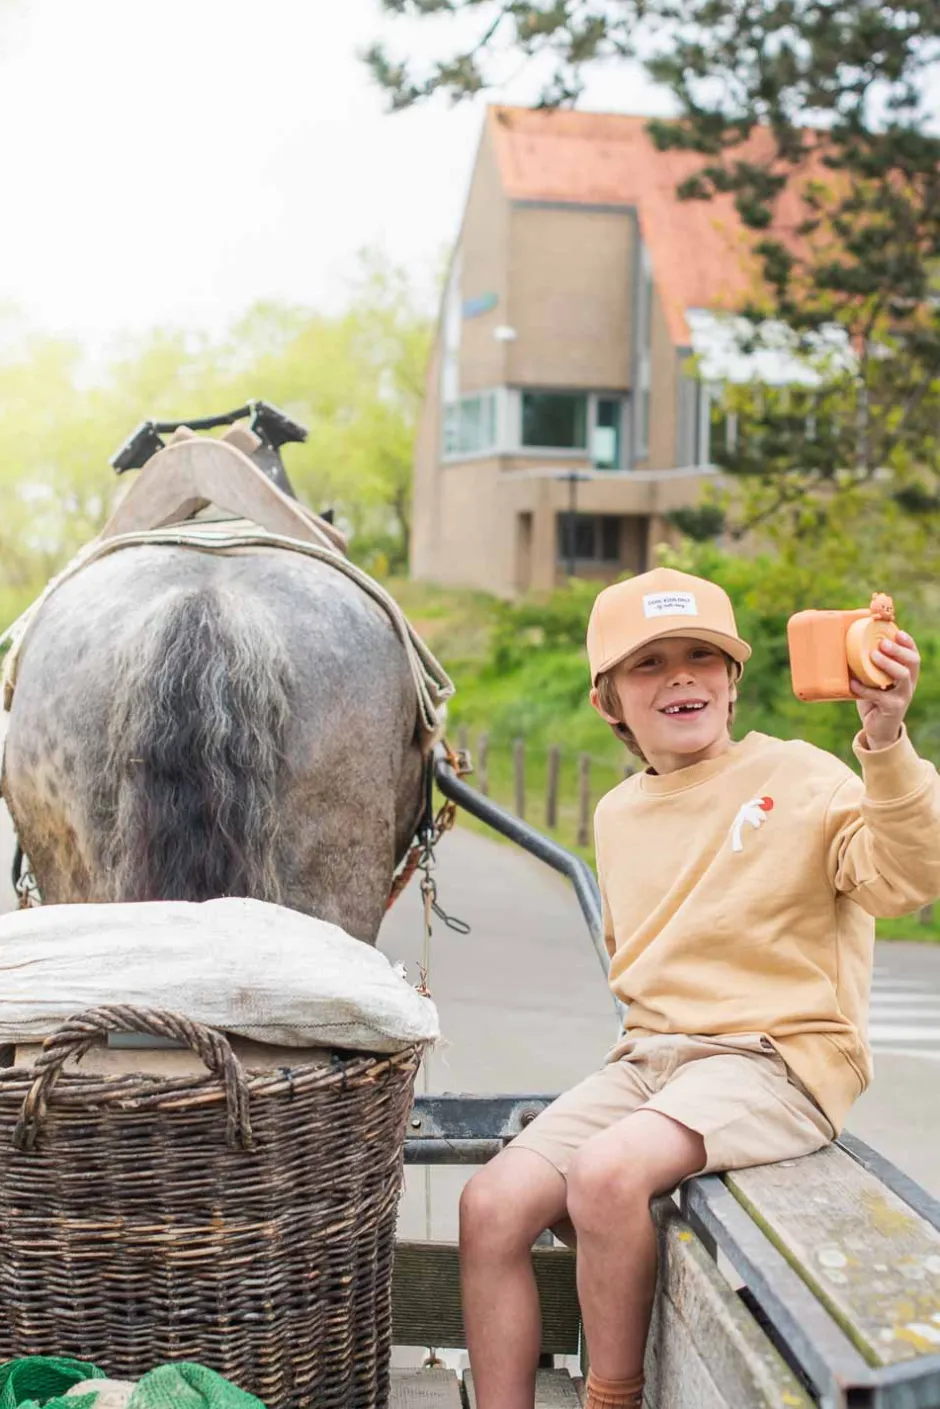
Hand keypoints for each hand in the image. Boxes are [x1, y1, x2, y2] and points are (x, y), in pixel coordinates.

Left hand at [851, 631, 919, 750]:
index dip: (908, 643)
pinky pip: (878, 695)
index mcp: (906, 675)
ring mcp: (902, 696)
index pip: (913, 655)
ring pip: (902, 676)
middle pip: (912, 662)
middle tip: (882, 643)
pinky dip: (864, 689)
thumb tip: (847, 647)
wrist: (878, 730)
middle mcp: (908, 684)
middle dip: (898, 650)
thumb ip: (868, 668)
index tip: (897, 632)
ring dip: (887, 664)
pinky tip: (852, 683)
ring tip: (872, 656)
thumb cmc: (874, 701)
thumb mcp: (873, 682)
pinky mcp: (892, 708)